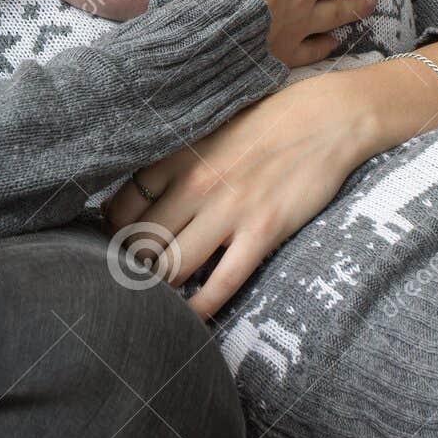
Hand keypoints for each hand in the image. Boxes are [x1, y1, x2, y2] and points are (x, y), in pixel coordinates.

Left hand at [103, 68, 375, 318]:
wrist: (324, 118)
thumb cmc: (264, 124)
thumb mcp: (207, 134)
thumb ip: (175, 164)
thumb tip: (138, 195)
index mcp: (177, 159)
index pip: (122, 207)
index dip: (113, 233)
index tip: (114, 247)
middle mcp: (195, 186)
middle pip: (142, 243)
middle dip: (132, 269)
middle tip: (132, 284)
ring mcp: (228, 211)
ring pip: (174, 267)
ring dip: (162, 290)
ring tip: (158, 303)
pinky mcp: (262, 232)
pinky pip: (222, 283)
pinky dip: (202, 307)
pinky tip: (192, 319)